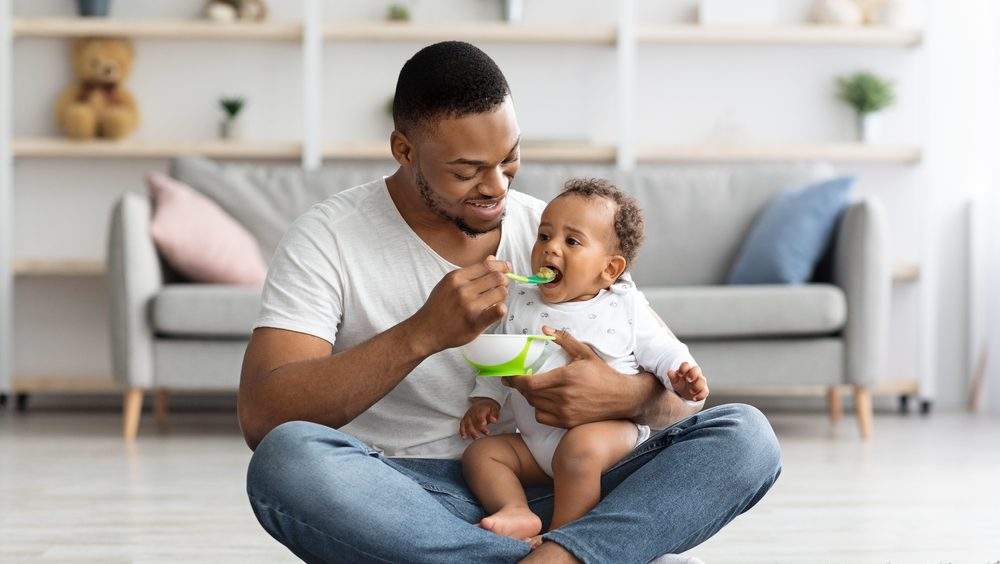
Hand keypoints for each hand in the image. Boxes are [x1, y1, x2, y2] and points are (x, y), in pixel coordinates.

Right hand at [406, 256, 510, 354]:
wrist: (426, 330)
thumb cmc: (438, 307)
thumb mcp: (449, 283)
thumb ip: (471, 272)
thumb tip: (492, 258)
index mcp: (456, 277)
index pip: (488, 265)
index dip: (501, 266)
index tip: (506, 269)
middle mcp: (463, 289)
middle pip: (497, 277)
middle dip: (504, 281)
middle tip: (501, 287)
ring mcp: (469, 305)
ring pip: (501, 293)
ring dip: (502, 296)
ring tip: (494, 301)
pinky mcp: (475, 322)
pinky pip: (498, 311)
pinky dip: (501, 309)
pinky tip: (496, 311)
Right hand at [460, 397, 500, 438]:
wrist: (483, 402)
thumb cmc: (490, 408)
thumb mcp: (495, 409)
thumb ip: (494, 415)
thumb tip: (494, 420)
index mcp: (480, 409)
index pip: (480, 415)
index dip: (481, 419)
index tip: (484, 424)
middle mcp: (473, 412)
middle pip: (473, 421)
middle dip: (478, 428)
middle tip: (485, 434)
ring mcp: (468, 415)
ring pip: (467, 424)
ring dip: (471, 432)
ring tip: (476, 438)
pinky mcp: (465, 419)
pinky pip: (462, 425)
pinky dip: (462, 431)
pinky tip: (464, 437)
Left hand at [501, 326, 634, 428]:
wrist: (622, 398)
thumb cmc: (603, 374)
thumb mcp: (584, 352)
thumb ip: (564, 340)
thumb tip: (544, 329)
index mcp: (565, 377)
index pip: (529, 382)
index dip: (514, 379)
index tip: (508, 375)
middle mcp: (563, 396)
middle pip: (529, 394)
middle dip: (519, 386)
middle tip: (515, 379)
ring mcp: (565, 412)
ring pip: (534, 406)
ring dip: (529, 397)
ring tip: (531, 389)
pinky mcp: (568, 422)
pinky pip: (542, 418)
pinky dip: (538, 410)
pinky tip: (542, 402)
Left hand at [667, 362, 708, 401]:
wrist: (685, 391)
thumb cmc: (680, 382)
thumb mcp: (675, 380)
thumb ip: (673, 377)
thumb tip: (670, 372)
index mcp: (686, 369)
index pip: (686, 365)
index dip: (683, 368)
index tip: (679, 374)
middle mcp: (695, 374)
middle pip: (696, 370)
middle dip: (693, 374)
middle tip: (688, 379)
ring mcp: (700, 381)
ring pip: (702, 381)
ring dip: (697, 386)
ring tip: (691, 391)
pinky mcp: (703, 389)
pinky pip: (705, 391)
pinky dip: (701, 395)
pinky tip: (695, 398)